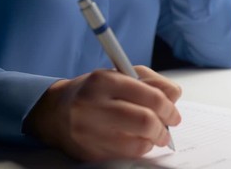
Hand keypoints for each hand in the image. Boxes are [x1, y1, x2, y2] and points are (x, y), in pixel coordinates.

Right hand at [24, 66, 181, 161]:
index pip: (151, 96)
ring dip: (153, 141)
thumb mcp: (122, 75)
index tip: (174, 114)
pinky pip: (127, 156)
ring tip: (153, 135)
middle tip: (167, 129)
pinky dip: (139, 150)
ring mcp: (89, 131)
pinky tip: (137, 141)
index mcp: (105, 80)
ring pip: (139, 144)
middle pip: (145, 121)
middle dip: (164, 128)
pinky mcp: (89, 152)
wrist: (56, 112)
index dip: (169, 108)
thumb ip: (152, 81)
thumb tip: (174, 95)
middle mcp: (94, 105)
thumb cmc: (96, 92)